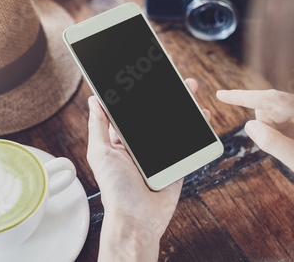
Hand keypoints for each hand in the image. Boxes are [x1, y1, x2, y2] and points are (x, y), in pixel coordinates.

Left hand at [87, 78, 210, 260]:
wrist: (138, 219)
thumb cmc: (115, 190)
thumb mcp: (100, 153)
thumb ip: (98, 126)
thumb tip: (93, 100)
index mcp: (121, 140)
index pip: (129, 111)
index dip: (137, 93)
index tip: (144, 75)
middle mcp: (140, 145)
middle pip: (154, 114)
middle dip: (164, 95)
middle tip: (172, 76)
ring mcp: (159, 153)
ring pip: (172, 124)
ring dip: (182, 106)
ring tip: (189, 88)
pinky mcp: (175, 162)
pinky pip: (187, 141)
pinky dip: (195, 127)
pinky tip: (200, 114)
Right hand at [217, 89, 293, 190]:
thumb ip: (273, 143)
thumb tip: (249, 126)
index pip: (269, 98)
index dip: (242, 96)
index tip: (221, 95)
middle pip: (269, 108)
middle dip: (267, 127)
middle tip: (283, 148)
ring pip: (273, 114)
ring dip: (274, 131)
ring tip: (293, 148)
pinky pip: (282, 120)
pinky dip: (280, 133)